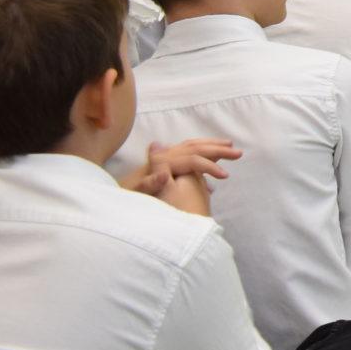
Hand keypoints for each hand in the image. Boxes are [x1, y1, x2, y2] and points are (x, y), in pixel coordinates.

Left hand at [121, 137, 240, 200]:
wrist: (111, 202)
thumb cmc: (124, 200)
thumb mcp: (134, 196)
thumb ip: (149, 184)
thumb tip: (163, 173)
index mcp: (160, 163)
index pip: (191, 158)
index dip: (209, 165)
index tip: (225, 176)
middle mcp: (163, 157)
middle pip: (194, 147)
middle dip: (217, 149)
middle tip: (238, 153)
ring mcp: (163, 160)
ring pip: (191, 148)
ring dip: (211, 148)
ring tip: (228, 148)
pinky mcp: (163, 167)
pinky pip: (187, 155)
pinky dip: (202, 156)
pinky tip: (209, 167)